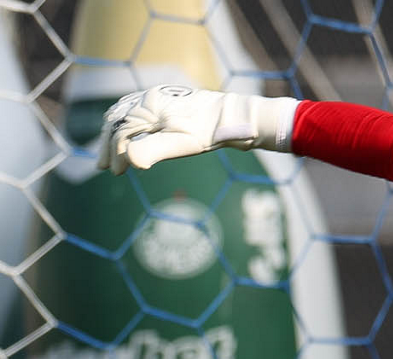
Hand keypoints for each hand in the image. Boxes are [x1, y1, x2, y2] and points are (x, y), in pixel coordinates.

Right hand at [97, 84, 297, 174]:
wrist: (233, 116)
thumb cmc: (209, 131)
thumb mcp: (182, 144)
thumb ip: (154, 150)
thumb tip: (130, 160)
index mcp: (148, 106)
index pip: (121, 131)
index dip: (115, 153)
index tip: (116, 172)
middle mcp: (148, 98)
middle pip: (119, 121)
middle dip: (109, 145)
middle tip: (104, 167)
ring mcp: (156, 98)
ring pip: (125, 115)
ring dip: (116, 135)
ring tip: (112, 154)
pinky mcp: (165, 102)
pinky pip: (137, 111)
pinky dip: (128, 126)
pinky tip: (130, 136)